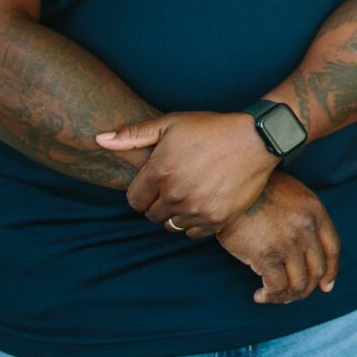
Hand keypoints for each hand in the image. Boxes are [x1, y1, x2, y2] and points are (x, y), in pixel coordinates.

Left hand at [102, 112, 276, 234]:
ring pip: (171, 225)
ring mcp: (196, 209)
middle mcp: (175, 194)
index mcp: (160, 172)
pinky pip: (192, 233)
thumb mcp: (171, 123)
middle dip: (159, 203)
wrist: (257, 139)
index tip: (156, 183)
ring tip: (190, 195)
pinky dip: (194, 222)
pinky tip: (203, 204)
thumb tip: (99, 140)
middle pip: (152, 215)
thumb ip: (133, 134)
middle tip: (175, 187)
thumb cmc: (212, 129)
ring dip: (176, 214)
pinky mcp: (216, 219)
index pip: (134, 201)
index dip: (143, 193)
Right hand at [216, 173, 339, 303]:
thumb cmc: (256, 190)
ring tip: (271, 296)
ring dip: (286, 296)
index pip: (333, 248)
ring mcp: (289, 243)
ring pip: (298, 283)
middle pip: (317, 270)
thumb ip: (303, 216)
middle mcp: (307, 229)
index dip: (331, 271)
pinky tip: (260, 295)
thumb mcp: (291, 195)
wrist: (231, 186)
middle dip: (305, 289)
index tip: (325, 286)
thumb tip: (305, 245)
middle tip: (290, 295)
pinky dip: (270, 296)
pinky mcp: (267, 255)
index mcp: (316, 212)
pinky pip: (277, 286)